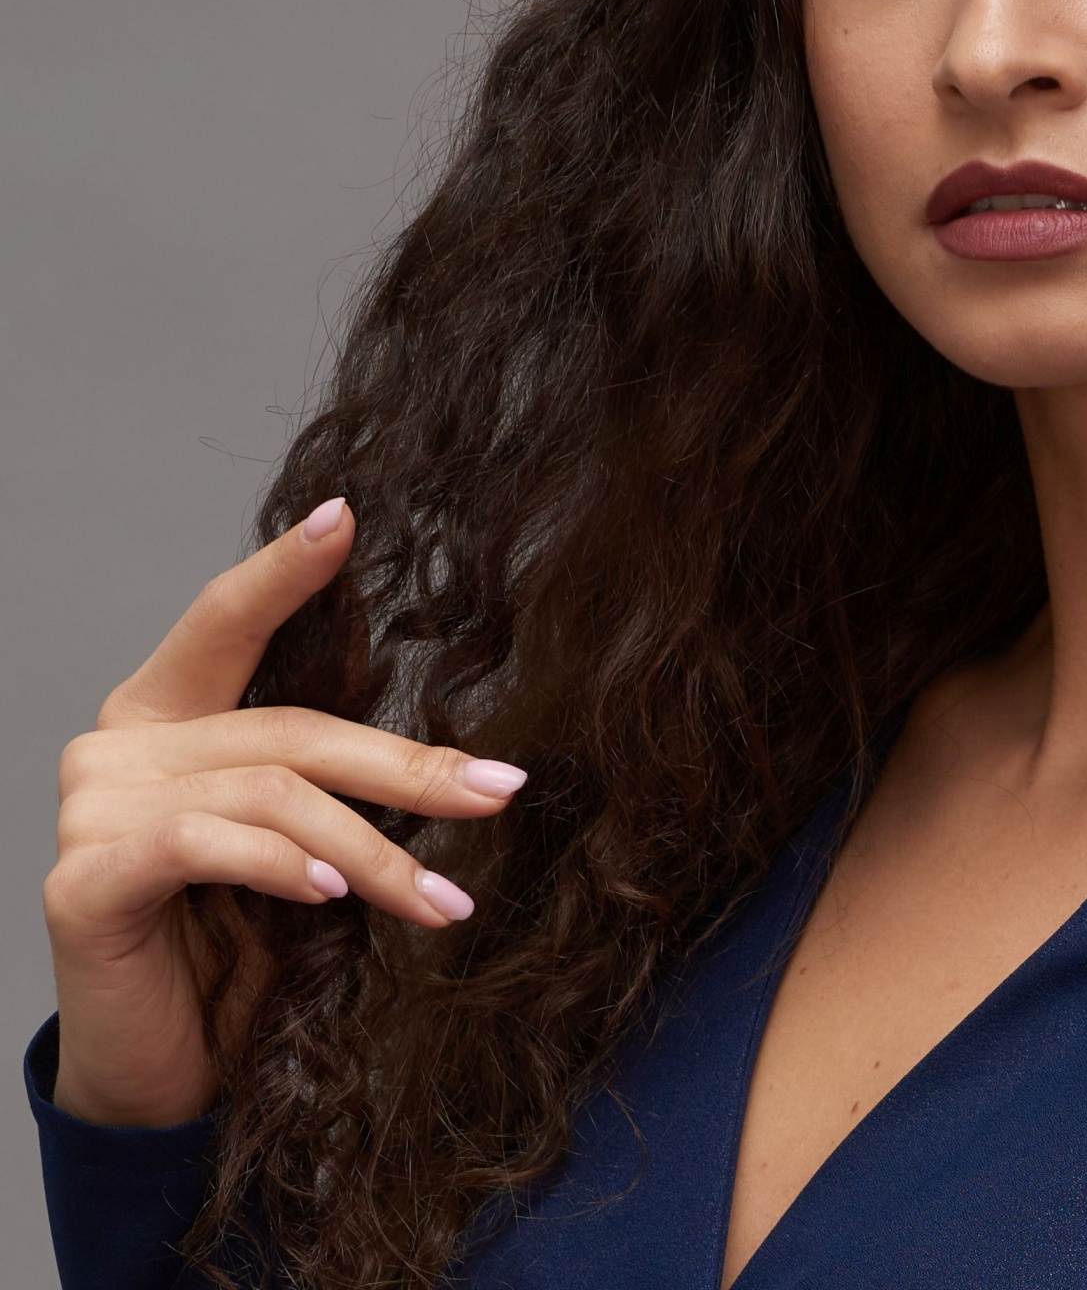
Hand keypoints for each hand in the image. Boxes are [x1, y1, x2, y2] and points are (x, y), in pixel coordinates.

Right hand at [39, 497, 526, 1125]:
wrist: (163, 1073)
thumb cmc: (238, 949)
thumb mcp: (301, 849)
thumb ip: (330, 787)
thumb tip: (469, 767)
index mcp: (167, 714)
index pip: (227, 621)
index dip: (285, 571)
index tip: (344, 515)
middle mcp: (120, 743)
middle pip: (290, 728)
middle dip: (407, 766)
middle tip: (499, 791)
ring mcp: (92, 808)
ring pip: (270, 792)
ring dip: (374, 849)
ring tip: (441, 901)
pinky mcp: (84, 880)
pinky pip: (203, 843)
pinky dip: (283, 866)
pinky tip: (334, 896)